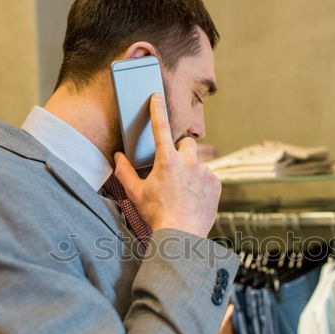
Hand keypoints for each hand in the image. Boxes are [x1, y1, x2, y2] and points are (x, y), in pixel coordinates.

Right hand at [113, 94, 220, 237]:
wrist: (182, 234)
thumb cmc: (157, 215)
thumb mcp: (137, 194)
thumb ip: (125, 172)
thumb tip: (117, 157)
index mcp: (167, 161)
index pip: (160, 128)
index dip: (157, 109)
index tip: (156, 96)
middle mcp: (188, 163)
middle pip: (187, 143)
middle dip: (180, 150)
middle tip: (174, 167)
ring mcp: (205, 173)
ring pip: (198, 163)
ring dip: (191, 172)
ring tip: (183, 192)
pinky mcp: (217, 184)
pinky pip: (209, 177)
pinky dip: (202, 184)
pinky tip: (194, 199)